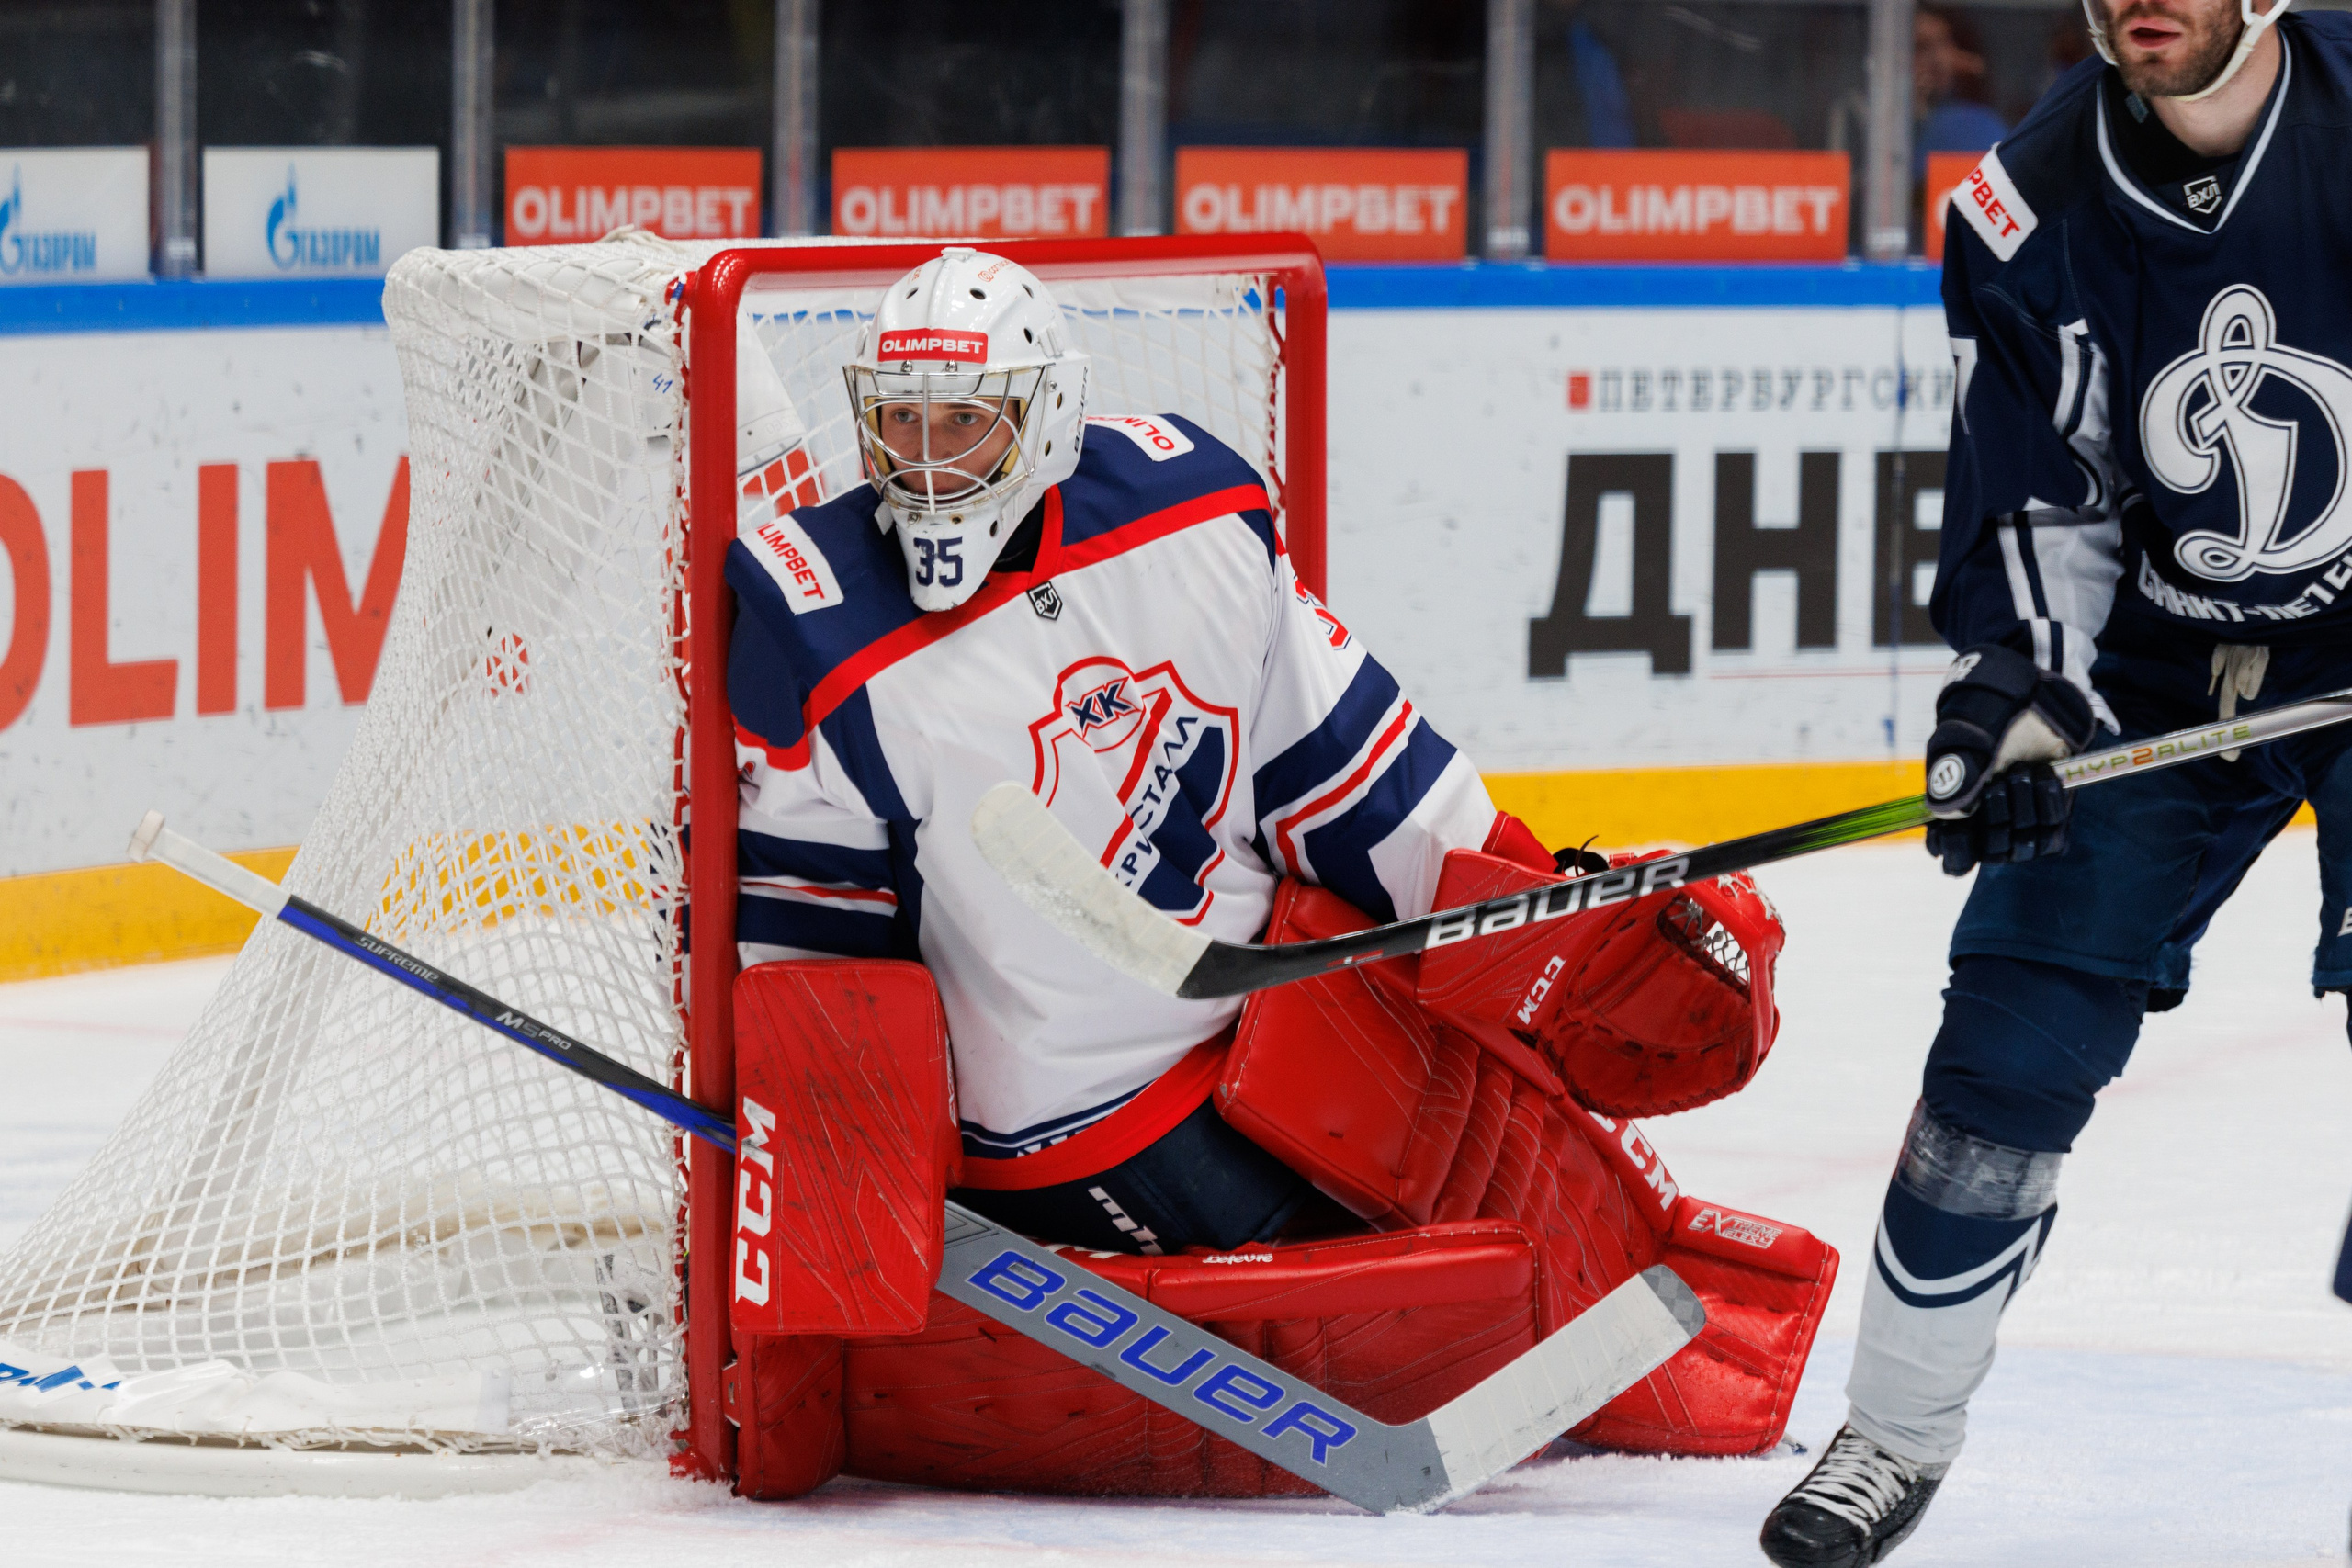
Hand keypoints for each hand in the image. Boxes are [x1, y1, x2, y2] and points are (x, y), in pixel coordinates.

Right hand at [1923, 643, 2095, 875]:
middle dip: (1998, 816)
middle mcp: (1988, 824)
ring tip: (2025, 770)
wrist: (2028, 696)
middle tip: (2001, 779)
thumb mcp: (1963, 739)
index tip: (1962, 827)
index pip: (1955, 860)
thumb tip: (1949, 815)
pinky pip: (2054, 836)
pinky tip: (2046, 777)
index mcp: (1955, 814)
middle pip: (1992, 853)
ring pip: (2024, 846)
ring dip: (2026, 808)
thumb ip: (1955, 775)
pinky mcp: (2051, 815)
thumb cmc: (1985, 715)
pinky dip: (2052, 807)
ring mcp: (2021, 821)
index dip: (1959, 852)